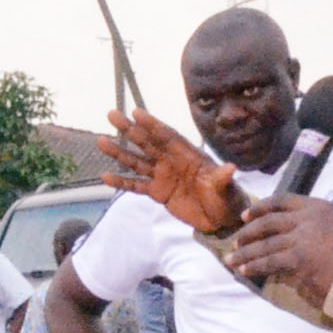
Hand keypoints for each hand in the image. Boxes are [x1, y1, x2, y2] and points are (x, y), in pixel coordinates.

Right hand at [100, 108, 245, 235]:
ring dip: (119, 152)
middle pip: (147, 143)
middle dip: (129, 129)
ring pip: (137, 161)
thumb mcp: (226, 189)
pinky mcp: (157, 192)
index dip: (152, 125)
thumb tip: (231, 168)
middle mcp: (172, 161)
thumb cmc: (227, 200)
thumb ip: (222, 178)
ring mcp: (163, 176)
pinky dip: (122, 182)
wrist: (221, 220)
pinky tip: (105, 176)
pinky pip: (136, 185)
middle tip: (112, 115)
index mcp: (188, 156)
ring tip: (101, 141)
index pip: (167, 137)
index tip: (136, 112)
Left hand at [228, 194, 332, 302]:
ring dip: (245, 253)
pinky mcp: (299, 257)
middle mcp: (309, 217)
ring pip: (265, 243)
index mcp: (319, 206)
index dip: (260, 207)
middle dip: (248, 232)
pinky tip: (244, 270)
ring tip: (231, 260)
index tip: (245, 215)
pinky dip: (254, 266)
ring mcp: (303, 236)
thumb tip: (284, 234)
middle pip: (269, 221)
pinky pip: (269, 261)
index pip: (282, 200)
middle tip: (235, 241)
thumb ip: (311, 226)